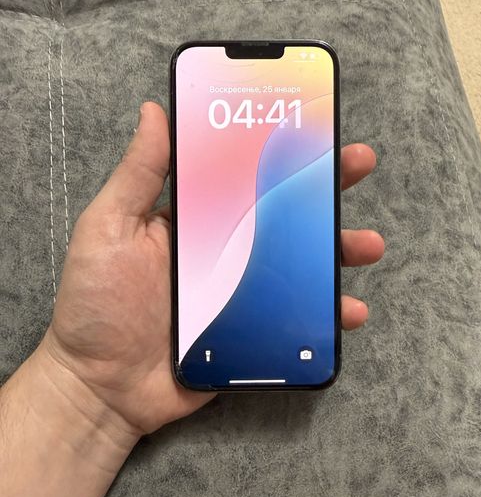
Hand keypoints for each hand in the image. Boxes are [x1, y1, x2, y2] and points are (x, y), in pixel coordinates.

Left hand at [37, 102, 383, 442]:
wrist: (101, 387)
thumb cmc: (96, 304)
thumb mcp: (109, 227)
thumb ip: (138, 174)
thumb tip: (155, 110)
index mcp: (194, 218)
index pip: (242, 174)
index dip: (275, 148)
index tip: (310, 123)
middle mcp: (224, 248)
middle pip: (282, 212)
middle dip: (323, 187)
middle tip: (357, 165)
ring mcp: (242, 291)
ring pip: (300, 263)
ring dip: (339, 250)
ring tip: (366, 245)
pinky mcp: (253, 331)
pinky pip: (298, 317)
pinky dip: (328, 315)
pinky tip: (349, 311)